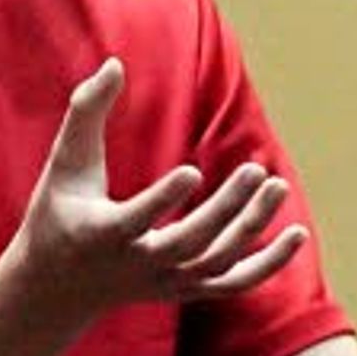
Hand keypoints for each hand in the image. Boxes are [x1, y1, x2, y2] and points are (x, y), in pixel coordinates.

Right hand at [9, 58, 306, 317]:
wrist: (60, 286)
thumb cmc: (60, 211)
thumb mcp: (64, 162)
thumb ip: (86, 111)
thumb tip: (115, 64)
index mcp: (101, 234)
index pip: (136, 221)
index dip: (163, 200)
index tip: (193, 171)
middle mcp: (136, 264)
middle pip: (189, 244)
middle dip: (225, 210)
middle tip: (256, 171)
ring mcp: (164, 282)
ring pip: (216, 262)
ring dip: (250, 226)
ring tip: (276, 184)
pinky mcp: (184, 290)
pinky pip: (232, 284)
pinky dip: (268, 265)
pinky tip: (296, 234)